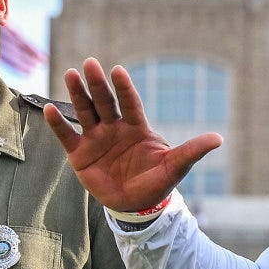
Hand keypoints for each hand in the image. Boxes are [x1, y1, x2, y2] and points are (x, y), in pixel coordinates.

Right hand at [45, 57, 221, 211]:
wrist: (136, 205)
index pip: (130, 103)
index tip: (117, 71)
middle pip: (105, 102)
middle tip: (91, 63)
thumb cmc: (157, 182)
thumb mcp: (176, 166)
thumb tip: (219, 139)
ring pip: (85, 112)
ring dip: (78, 94)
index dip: (124, 88)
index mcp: (138, 128)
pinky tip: (50, 110)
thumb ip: (192, 151)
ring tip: (71, 74)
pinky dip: (58, 124)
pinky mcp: (80, 154)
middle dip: (98, 84)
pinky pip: (67, 136)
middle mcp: (115, 128)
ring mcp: (97, 139)